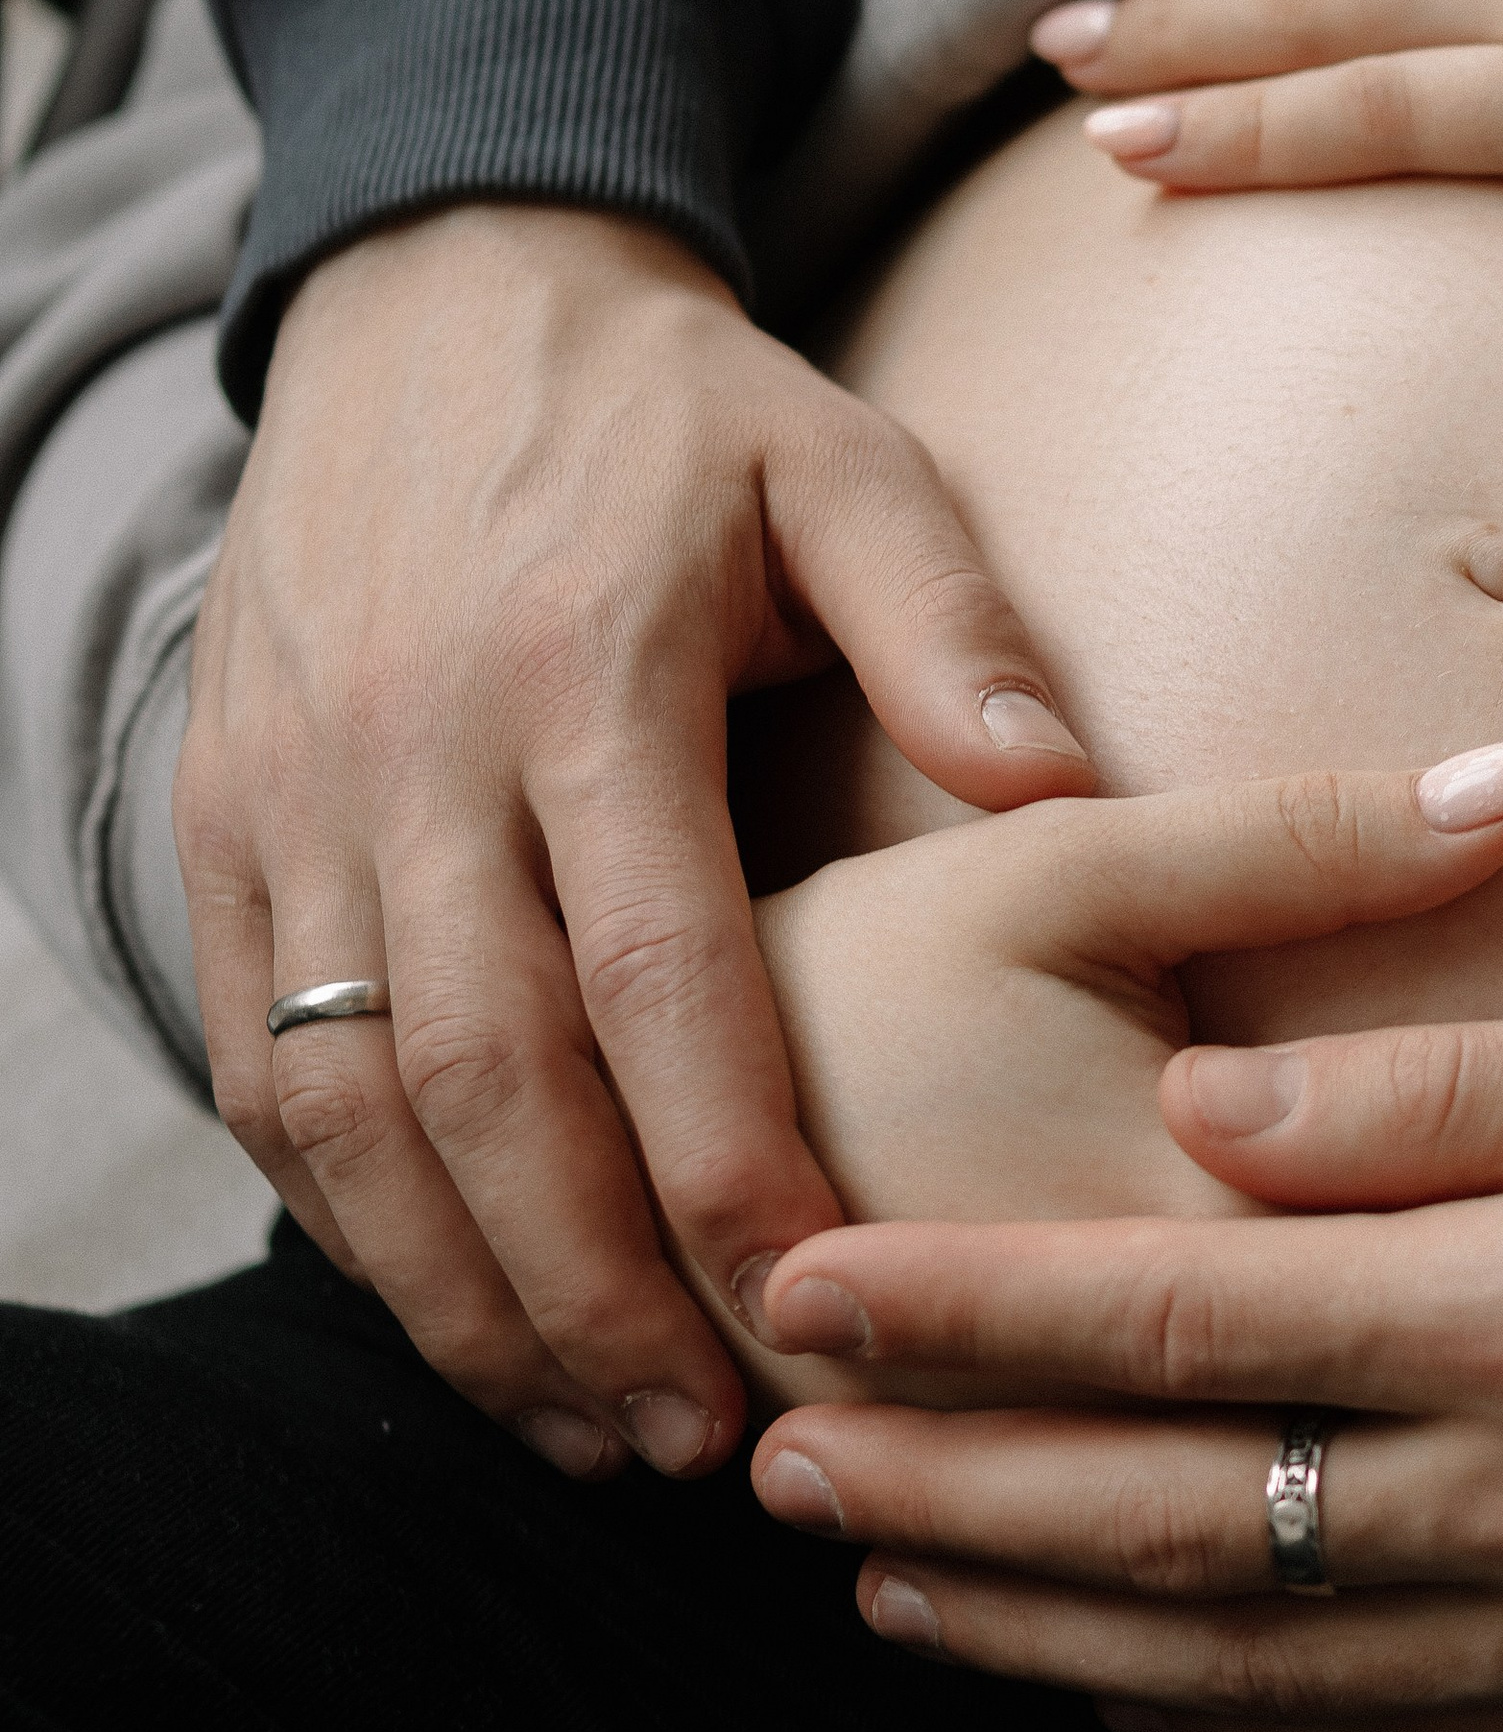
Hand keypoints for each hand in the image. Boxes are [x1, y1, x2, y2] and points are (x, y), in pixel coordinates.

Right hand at [179, 204, 1095, 1483]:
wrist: (429, 288)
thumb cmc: (678, 415)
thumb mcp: (844, 462)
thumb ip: (954, 626)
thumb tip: (1059, 797)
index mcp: (581, 670)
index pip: (654, 970)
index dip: (727, 1166)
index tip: (818, 1312)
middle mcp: (409, 748)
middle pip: (482, 1077)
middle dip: (590, 1288)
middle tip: (710, 1443)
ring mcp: (286, 794)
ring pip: (341, 1102)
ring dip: (459, 1294)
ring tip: (593, 1432)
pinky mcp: (213, 824)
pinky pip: (251, 1062)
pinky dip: (345, 1215)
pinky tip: (455, 1316)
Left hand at [747, 842, 1502, 1731]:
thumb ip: (1455, 1090)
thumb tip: (1205, 1105)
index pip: (1186, 1323)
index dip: (970, 1310)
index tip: (809, 1283)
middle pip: (1179, 1524)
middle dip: (949, 1489)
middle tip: (767, 1453)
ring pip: (1258, 1670)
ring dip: (1047, 1627)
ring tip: (888, 1578)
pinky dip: (1227, 1730)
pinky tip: (1126, 1692)